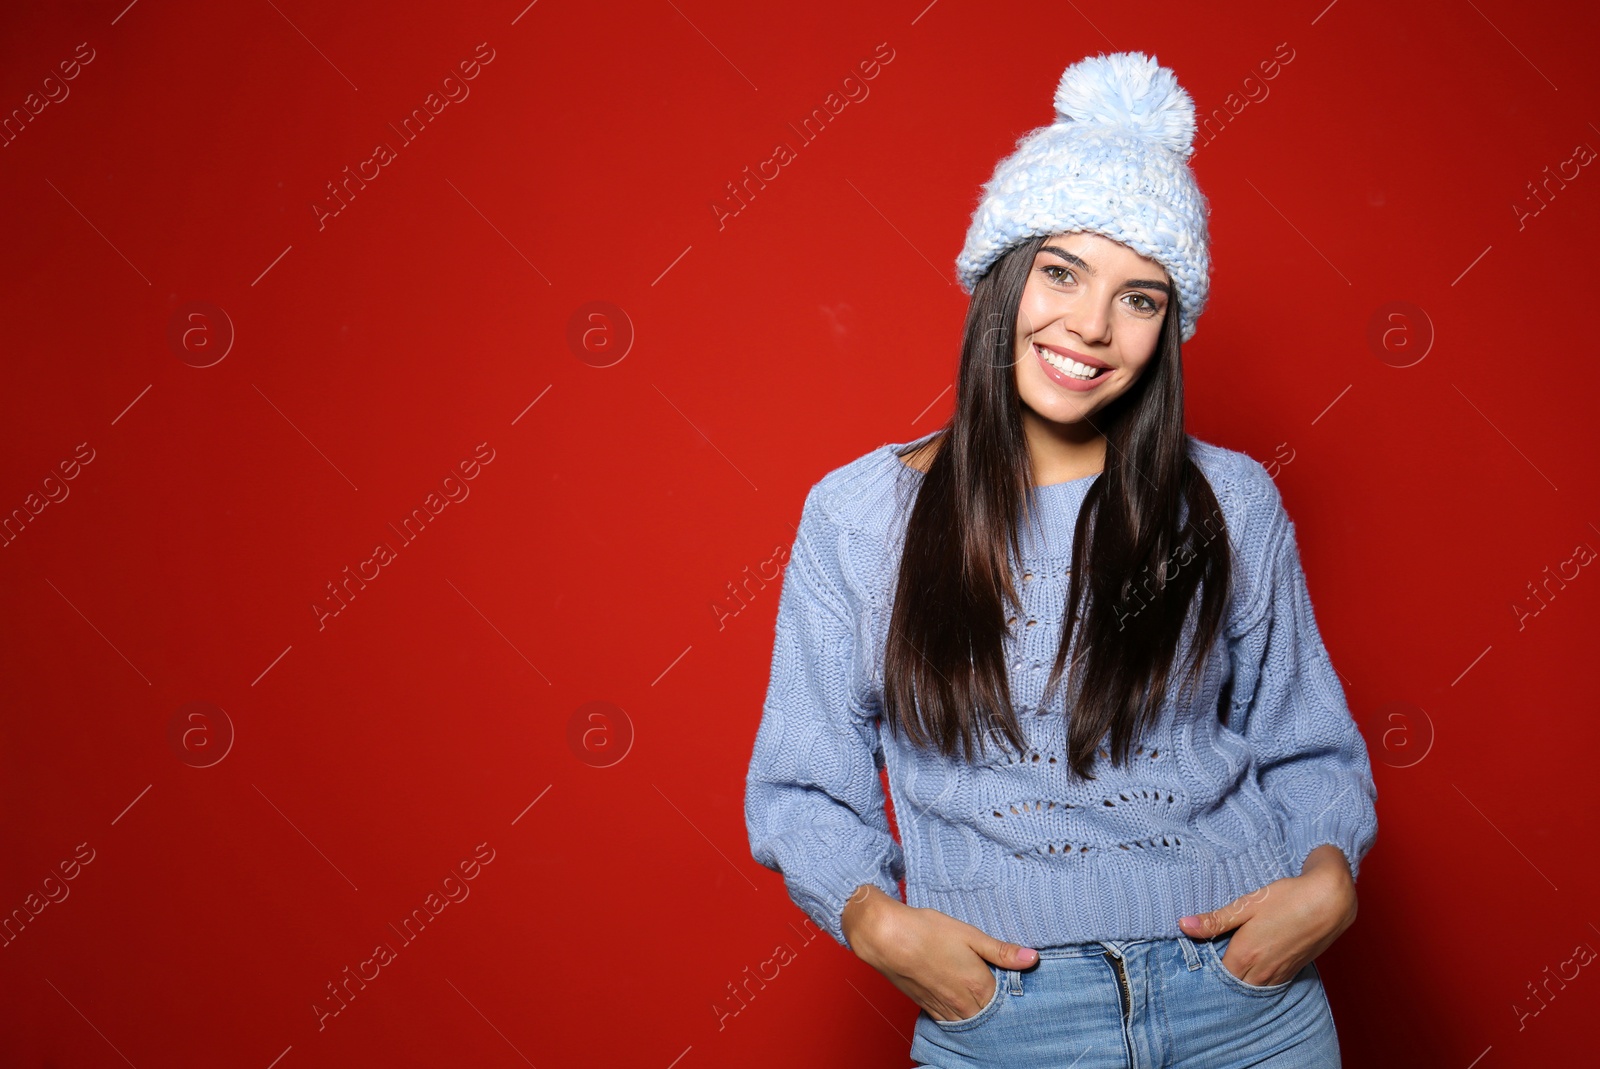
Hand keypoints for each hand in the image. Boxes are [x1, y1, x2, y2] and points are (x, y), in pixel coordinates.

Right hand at [840, 884, 1038, 1021]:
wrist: (886, 938)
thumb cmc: (927, 932)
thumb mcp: (970, 935)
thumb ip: (1002, 951)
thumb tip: (1033, 958)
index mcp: (979, 986)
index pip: (1009, 1000)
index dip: (1015, 990)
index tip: (1018, 980)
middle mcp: (964, 1005)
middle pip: (992, 1015)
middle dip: (1000, 1005)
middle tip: (1003, 988)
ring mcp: (945, 1010)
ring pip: (973, 1020)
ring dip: (981, 1011)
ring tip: (982, 994)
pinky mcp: (929, 1009)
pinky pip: (953, 1021)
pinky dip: (962, 1014)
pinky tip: (963, 1001)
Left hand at [1176, 845, 1358, 986]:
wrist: (1330, 901)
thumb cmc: (1287, 899)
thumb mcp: (1246, 905)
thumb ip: (1215, 920)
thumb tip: (1183, 925)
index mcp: (1244, 955)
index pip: (1215, 975)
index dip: (1203, 970)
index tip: (1192, 962)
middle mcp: (1261, 971)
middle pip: (1232, 985)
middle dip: (1219, 978)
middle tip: (1205, 966)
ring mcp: (1278, 974)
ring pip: (1251, 987)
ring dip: (1238, 980)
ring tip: (1226, 966)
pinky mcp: (1292, 971)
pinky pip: (1268, 984)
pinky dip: (1256, 980)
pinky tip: (1252, 966)